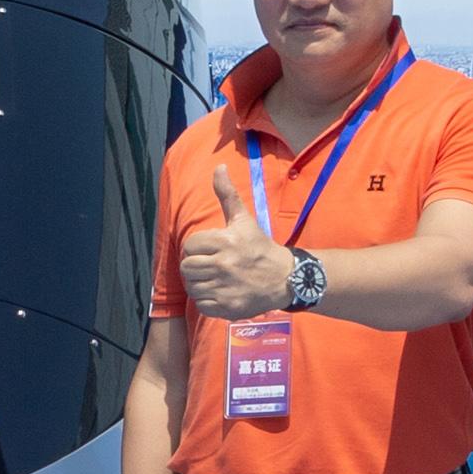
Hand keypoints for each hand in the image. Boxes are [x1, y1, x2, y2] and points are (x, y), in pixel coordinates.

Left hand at [177, 150, 293, 321]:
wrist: (285, 278)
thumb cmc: (259, 246)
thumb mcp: (244, 219)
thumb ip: (227, 194)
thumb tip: (218, 166)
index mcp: (225, 241)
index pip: (189, 246)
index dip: (196, 248)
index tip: (208, 250)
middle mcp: (224, 265)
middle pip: (187, 268)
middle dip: (195, 266)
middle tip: (208, 265)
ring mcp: (226, 288)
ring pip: (192, 287)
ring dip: (199, 283)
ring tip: (213, 278)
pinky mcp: (228, 307)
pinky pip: (202, 304)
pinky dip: (207, 300)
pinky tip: (219, 292)